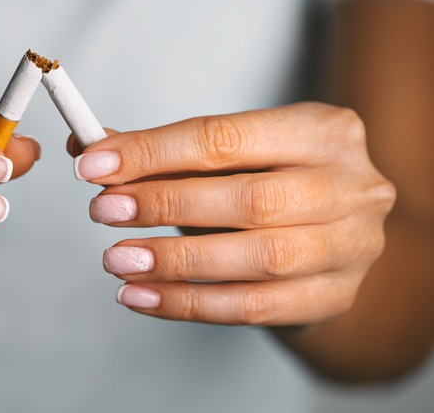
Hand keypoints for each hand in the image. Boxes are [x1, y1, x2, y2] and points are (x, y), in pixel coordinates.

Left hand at [70, 102, 394, 325]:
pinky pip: (252, 307)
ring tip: (117, 260)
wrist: (329, 239)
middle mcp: (350, 185)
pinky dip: (188, 303)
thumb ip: (159, 151)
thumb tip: (87, 147)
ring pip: (256, 259)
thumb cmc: (266, 185)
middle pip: (248, 199)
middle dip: (164, 204)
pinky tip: (141, 296)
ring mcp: (351, 246)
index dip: (152, 152)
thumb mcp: (225, 156)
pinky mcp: (333, 297)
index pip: (224, 138)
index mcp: (321, 129)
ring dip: (174, 261)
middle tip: (103, 210)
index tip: (93, 165)